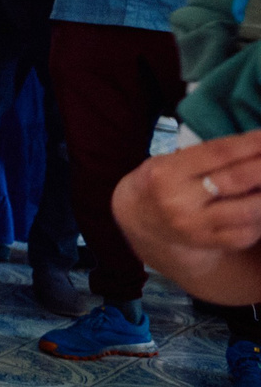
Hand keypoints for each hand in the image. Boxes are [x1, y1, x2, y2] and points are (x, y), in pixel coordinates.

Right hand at [113, 131, 260, 253]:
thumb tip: (257, 147)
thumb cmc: (161, 181)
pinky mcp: (208, 243)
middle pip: (236, 180)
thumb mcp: (171, 161)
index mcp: (168, 172)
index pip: (219, 153)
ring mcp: (195, 226)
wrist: (139, 220)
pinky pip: (246, 233)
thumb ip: (208, 156)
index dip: (251, 143)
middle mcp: (180, 200)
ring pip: (248, 211)